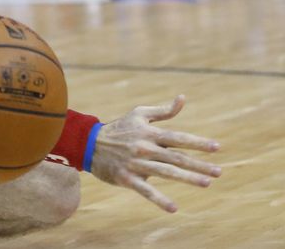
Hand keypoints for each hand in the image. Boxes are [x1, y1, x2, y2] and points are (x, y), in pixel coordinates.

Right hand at [90, 95, 220, 212]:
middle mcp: (145, 149)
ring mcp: (136, 164)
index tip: (217, 147)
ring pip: (165, 173)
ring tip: (206, 183)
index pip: (178, 138)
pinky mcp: (127, 178)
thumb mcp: (139, 115)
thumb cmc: (119, 128)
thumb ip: (163, 111)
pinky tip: (173, 208)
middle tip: (218, 172)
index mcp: (149, 134)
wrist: (89, 144)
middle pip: (176, 157)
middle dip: (198, 165)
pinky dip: (159, 199)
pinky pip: (145, 190)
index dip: (197, 143)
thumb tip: (182, 99)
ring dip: (187, 178)